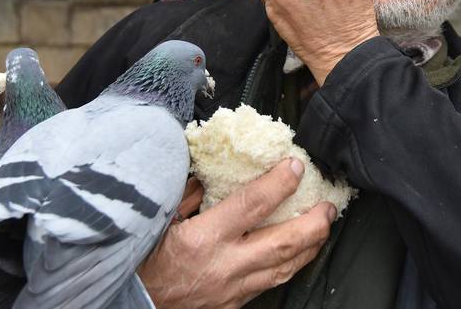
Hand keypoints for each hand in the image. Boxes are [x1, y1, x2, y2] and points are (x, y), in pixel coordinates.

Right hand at [138, 159, 335, 308]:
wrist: (132, 302)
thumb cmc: (142, 259)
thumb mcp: (161, 217)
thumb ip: (191, 193)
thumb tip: (214, 171)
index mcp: (203, 238)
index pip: (253, 204)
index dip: (279, 183)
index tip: (295, 166)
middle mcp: (224, 265)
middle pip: (284, 243)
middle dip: (314, 222)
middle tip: (328, 205)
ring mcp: (232, 289)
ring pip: (285, 268)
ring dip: (310, 245)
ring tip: (323, 226)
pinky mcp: (233, 304)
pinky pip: (270, 284)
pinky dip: (290, 265)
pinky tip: (298, 254)